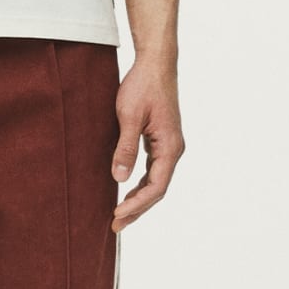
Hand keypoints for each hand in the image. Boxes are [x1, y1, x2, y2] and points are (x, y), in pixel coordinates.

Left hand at [111, 54, 182, 232]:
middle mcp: (174, 149)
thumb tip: (120, 179)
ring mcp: (168, 145)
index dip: (137, 204)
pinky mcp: (161, 139)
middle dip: (137, 209)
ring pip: (155, 181)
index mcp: (170, 146)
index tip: (116, 215)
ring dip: (138, 199)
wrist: (155, 62)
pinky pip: (153, 169)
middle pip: (157, 189)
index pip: (156, 187)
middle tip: (115, 226)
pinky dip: (140, 183)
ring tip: (119, 215)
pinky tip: (126, 189)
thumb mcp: (129, 116)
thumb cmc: (143, 85)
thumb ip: (126, 148)